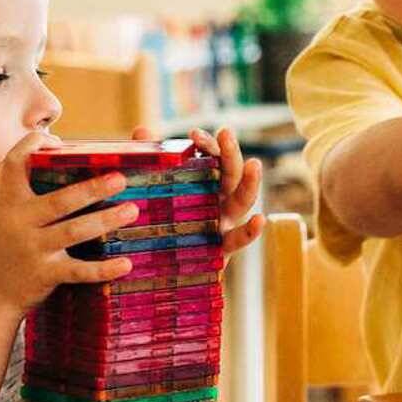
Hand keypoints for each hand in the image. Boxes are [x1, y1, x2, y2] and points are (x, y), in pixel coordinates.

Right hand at [0, 131, 137, 316]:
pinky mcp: (44, 275)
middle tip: (121, 178)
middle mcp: (18, 222)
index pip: (14, 164)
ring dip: (105, 220)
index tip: (57, 141)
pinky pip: (78, 271)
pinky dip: (102, 269)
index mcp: (8, 202)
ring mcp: (32, 249)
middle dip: (92, 189)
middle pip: (59, 200)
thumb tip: (37, 143)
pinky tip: (125, 263)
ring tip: (132, 210)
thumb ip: (7, 180)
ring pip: (74, 231)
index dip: (33, 147)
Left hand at [131, 125, 264, 253]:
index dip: (208, 144)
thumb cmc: (158, 226)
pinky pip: (239, 240)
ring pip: (243, 200)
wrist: (155, 271)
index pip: (212, 157)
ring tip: (255, 165)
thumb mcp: (152, 192)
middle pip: (230, 173)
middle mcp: (217, 200)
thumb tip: (142, 130)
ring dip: (251, 183)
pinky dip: (252, 232)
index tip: (194, 134)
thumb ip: (151, 163)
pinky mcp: (222, 249)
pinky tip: (259, 221)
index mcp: (204, 183)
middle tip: (226, 132)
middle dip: (230, 152)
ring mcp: (223, 223)